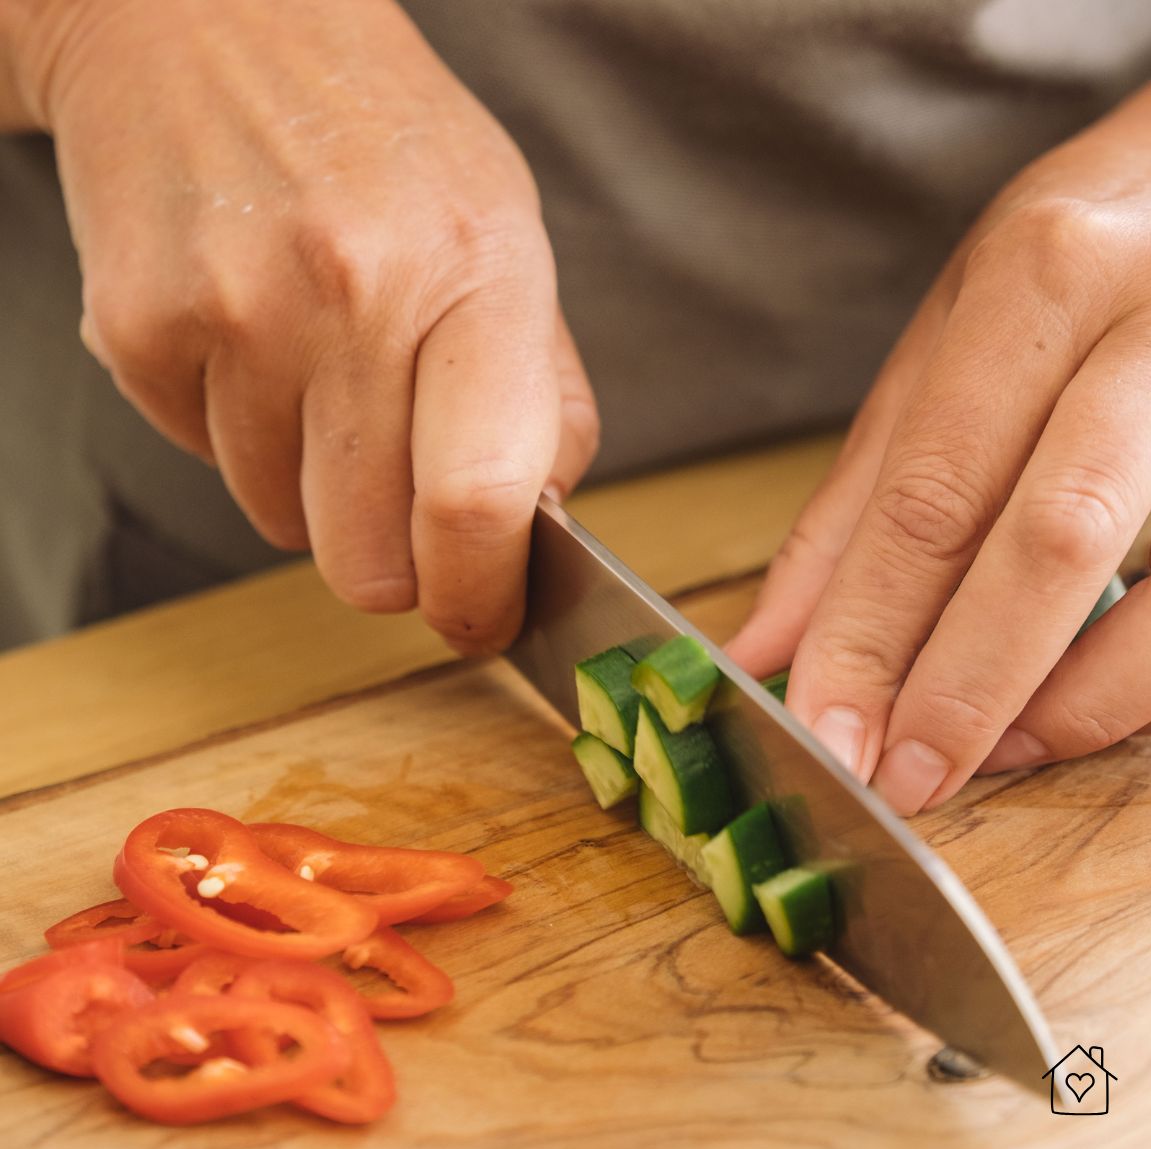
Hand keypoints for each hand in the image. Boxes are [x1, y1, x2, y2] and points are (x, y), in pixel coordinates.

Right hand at [22, 0, 596, 651]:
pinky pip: (207, 466)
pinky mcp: (139, 328)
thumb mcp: (508, 237)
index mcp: (475, 271)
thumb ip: (544, 397)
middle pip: (368, 561)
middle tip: (399, 503)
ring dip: (313, 488)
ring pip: (282, 526)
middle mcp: (353, 292)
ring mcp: (233, 310)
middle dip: (395, 566)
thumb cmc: (384, 145)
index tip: (480, 620)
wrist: (208, 21)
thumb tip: (540, 528)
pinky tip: (253, 339)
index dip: (479, 597)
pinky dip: (240, 435)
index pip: (477, 499)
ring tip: (321, 369)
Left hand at [726, 56, 1150, 813]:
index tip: (823, 731)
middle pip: (1054, 539)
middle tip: (902, 780)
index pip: (930, 491)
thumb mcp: (949, 343)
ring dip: (1078, 704)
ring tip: (996, 753)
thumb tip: (768, 642)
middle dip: (966, 688)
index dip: (869, 632)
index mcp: (1039, 279)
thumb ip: (860, 500)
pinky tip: (1095, 704)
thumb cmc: (1080, 259)